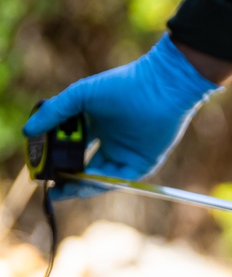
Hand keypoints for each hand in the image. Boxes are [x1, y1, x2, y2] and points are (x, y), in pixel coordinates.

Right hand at [22, 34, 220, 198]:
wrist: (160, 88)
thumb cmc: (122, 86)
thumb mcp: (80, 97)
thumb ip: (54, 113)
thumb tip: (27, 131)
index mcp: (97, 125)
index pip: (72, 148)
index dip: (57, 159)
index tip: (41, 167)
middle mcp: (111, 142)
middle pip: (85, 168)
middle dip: (67, 180)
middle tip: (50, 188)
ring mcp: (127, 154)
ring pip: (100, 177)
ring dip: (81, 185)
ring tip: (63, 190)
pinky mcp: (142, 163)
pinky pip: (119, 179)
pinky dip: (102, 184)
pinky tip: (84, 183)